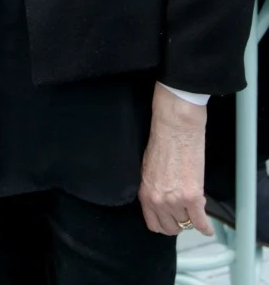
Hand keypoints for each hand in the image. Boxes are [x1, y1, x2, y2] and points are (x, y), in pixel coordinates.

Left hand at [138, 83, 213, 236]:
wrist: (175, 127)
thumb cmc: (162, 140)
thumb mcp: (149, 168)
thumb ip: (155, 188)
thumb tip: (164, 197)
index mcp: (145, 192)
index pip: (153, 224)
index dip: (164, 224)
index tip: (171, 221)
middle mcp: (158, 200)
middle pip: (171, 227)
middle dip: (179, 222)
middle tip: (185, 214)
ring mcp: (175, 200)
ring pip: (187, 223)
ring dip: (192, 218)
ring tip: (195, 208)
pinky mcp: (192, 197)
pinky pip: (200, 222)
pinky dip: (206, 226)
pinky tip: (208, 227)